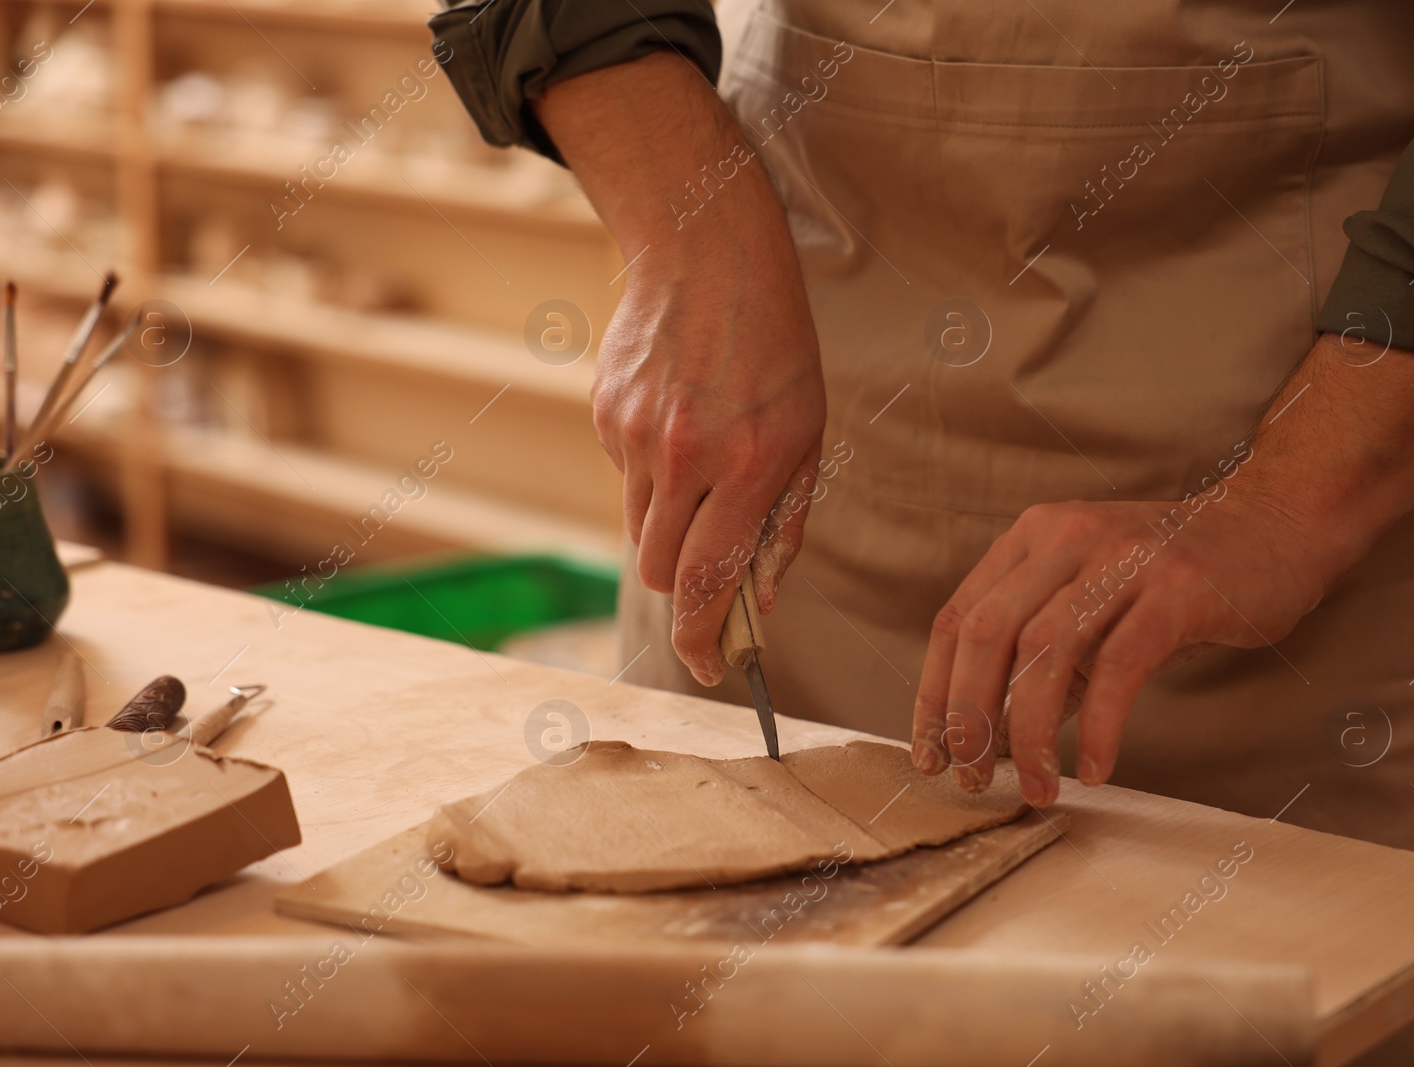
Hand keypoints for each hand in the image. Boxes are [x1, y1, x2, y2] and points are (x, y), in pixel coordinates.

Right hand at [593, 224, 824, 683]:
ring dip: (669, 531)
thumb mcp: (809, 435)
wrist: (707, 254)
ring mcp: (634, 436)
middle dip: (682, 591)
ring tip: (705, 474)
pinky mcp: (604, 415)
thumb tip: (761, 597)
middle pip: (659, 573)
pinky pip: (625, 478)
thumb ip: (784, 523)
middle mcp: (685, 457)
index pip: (707, 584)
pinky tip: (680, 424)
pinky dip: (653, 476)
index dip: (703, 641)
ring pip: (638, 530)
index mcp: (748, 466)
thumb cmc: (777, 346)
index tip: (710, 668)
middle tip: (709, 579)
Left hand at [910, 487, 1321, 805]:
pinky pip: (1120, 666)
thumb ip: (1044, 646)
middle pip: (988, 635)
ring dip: (1031, 733)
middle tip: (974, 778)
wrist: (1276, 527)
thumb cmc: (1175, 576)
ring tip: (1038, 787)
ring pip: (1045, 653)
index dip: (934, 692)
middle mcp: (1067, 537)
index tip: (931, 753)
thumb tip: (994, 731)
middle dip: (970, 717)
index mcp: (1032, 536)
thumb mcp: (1091, 593)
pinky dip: (1101, 726)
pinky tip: (1096, 768)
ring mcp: (1123, 558)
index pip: (958, 619)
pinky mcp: (1178, 588)